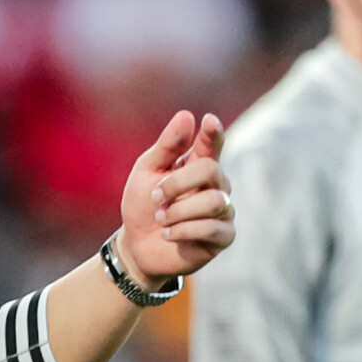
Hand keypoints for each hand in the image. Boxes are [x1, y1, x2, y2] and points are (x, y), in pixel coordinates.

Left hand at [117, 111, 231, 285]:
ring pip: (213, 201)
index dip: (213, 132)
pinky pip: (212, 227)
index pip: (212, 144)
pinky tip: (169, 234)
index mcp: (198, 165)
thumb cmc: (143, 205)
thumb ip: (167, 146)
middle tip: (155, 197)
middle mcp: (216, 185)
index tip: (209, 120)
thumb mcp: (147, 171)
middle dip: (177, 183)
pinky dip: (183, 230)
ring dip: (178, 211)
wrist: (137, 246)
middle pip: (210, 170)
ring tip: (161, 219)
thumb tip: (187, 115)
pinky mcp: (224, 236)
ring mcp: (223, 210)